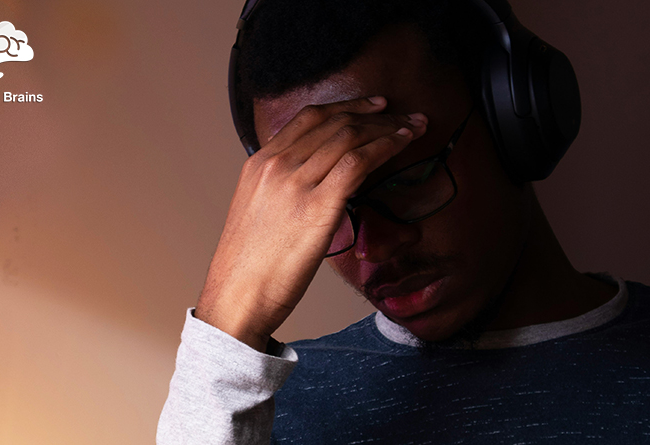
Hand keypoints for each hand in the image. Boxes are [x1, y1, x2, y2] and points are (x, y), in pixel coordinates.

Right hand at [195, 96, 427, 350]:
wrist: (236, 297)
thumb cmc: (250, 267)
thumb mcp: (258, 213)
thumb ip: (282, 189)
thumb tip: (316, 186)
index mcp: (259, 163)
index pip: (309, 118)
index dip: (347, 106)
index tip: (373, 106)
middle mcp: (276, 164)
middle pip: (334, 122)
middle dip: (376, 115)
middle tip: (405, 115)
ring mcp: (295, 182)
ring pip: (349, 136)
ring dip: (387, 128)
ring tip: (413, 128)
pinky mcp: (317, 205)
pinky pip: (358, 162)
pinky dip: (384, 148)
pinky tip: (401, 146)